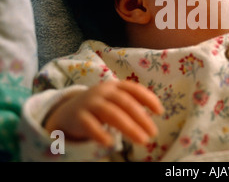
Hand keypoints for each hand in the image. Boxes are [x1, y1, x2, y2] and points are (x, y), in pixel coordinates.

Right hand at [44, 80, 163, 146]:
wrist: (68, 110)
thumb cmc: (100, 106)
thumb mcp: (115, 100)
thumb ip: (132, 104)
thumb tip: (155, 114)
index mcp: (115, 86)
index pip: (134, 89)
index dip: (148, 98)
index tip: (160, 112)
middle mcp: (103, 91)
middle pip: (125, 103)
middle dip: (141, 118)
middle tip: (153, 133)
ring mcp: (90, 103)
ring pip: (111, 114)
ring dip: (129, 127)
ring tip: (142, 140)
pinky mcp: (78, 116)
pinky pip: (90, 125)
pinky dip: (100, 133)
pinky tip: (111, 143)